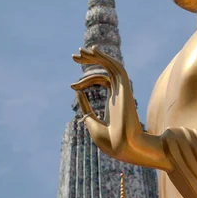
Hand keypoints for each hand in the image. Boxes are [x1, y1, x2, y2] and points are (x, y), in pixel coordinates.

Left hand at [71, 46, 170, 169]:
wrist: (124, 147)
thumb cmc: (110, 142)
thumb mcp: (92, 123)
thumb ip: (85, 106)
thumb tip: (77, 91)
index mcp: (113, 101)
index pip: (102, 80)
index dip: (85, 81)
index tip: (72, 86)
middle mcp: (118, 92)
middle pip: (105, 69)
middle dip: (90, 61)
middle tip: (74, 56)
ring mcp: (122, 90)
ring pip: (109, 65)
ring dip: (95, 56)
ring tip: (79, 53)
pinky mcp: (124, 88)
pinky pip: (116, 67)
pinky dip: (105, 57)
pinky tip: (92, 51)